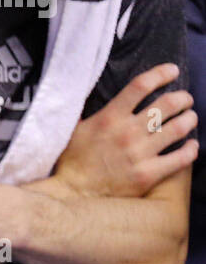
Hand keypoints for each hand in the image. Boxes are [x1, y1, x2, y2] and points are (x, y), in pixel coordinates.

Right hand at [52, 63, 197, 198]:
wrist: (73, 193)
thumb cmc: (72, 160)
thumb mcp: (74, 128)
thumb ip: (85, 109)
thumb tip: (85, 89)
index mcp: (110, 117)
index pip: (141, 85)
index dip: (161, 74)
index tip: (172, 71)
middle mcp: (128, 132)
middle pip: (168, 104)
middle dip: (182, 98)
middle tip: (185, 99)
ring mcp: (140, 154)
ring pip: (179, 128)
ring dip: (189, 119)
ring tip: (190, 118)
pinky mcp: (149, 174)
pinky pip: (181, 158)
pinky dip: (191, 149)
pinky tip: (191, 145)